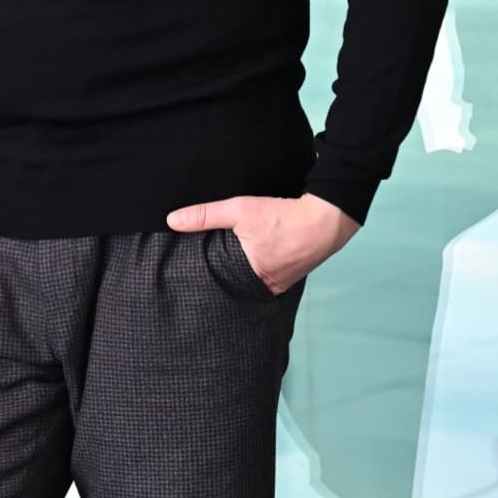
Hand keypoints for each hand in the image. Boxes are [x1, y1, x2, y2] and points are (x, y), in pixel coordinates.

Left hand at [166, 193, 359, 294]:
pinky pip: (266, 275)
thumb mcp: (239, 211)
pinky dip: (255, 268)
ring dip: (239, 270)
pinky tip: (248, 257)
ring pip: (250, 280)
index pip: (218, 281)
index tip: (188, 268)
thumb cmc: (282, 216)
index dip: (204, 273)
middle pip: (234, 283)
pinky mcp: (290, 275)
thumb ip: (205, 216)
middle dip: (220, 274)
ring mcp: (281, 284)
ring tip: (223, 260)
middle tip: (201, 264)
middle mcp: (267, 287)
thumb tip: (172, 221)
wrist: (326, 218)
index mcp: (252, 278)